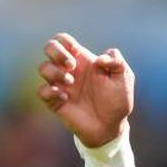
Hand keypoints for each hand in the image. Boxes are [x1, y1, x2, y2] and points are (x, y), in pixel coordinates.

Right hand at [36, 32, 134, 146]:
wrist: (111, 126)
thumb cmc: (118, 101)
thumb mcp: (124, 78)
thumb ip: (117, 62)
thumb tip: (100, 59)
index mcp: (83, 61)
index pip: (64, 40)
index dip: (65, 41)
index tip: (76, 52)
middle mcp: (70, 70)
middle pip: (49, 48)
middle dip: (56, 52)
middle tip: (72, 66)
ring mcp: (61, 85)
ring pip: (43, 68)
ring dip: (55, 73)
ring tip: (71, 83)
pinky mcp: (55, 101)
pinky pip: (41, 91)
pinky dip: (50, 92)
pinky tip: (65, 98)